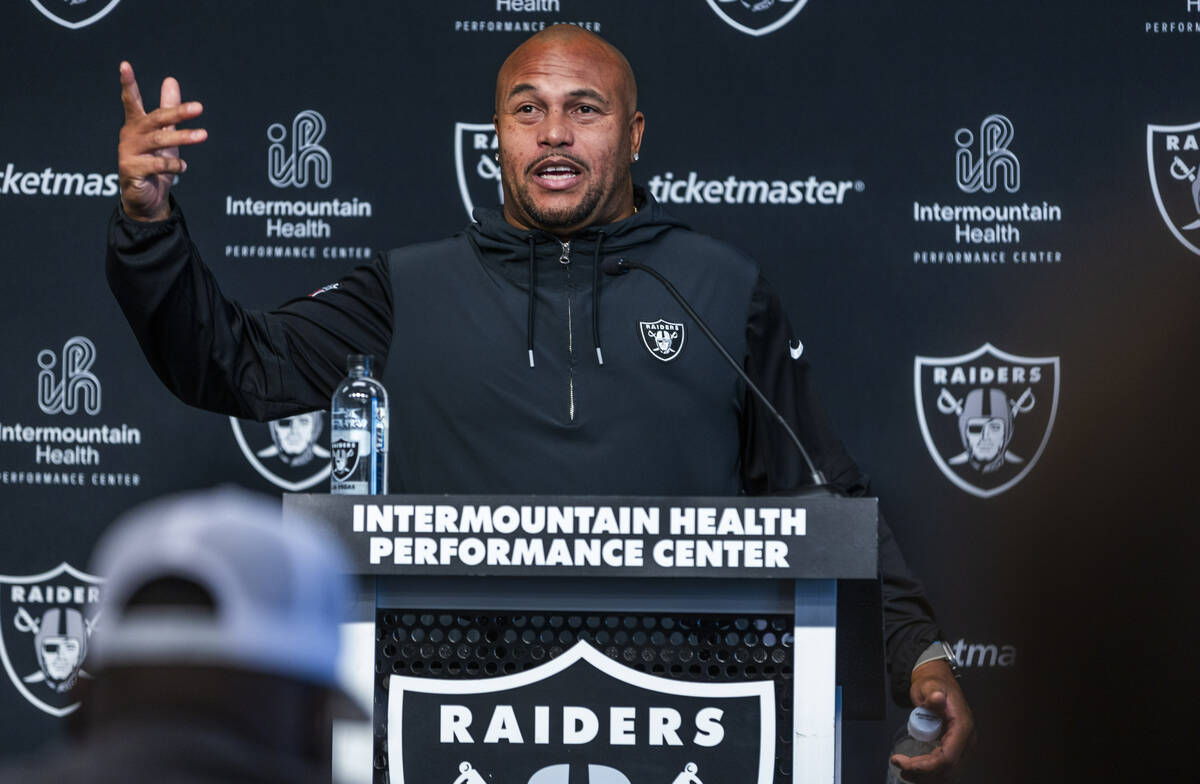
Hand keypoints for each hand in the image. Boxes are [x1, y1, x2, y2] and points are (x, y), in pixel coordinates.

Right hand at [117, 62, 206, 221]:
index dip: (127, 83)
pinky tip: (183, 166)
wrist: (146, 198)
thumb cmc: (154, 162)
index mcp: (136, 125)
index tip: (124, 65)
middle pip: (155, 120)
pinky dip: (172, 165)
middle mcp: (130, 136)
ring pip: (158, 141)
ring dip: (182, 137)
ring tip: (203, 135)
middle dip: (177, 112)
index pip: (131, 100)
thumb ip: (167, 108)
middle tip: (199, 108)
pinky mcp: (131, 170)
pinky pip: (156, 165)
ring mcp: (128, 153)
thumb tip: (170, 80)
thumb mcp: (165, 134)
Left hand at [891, 659, 974, 780]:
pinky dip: (932, 772)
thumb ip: (933, 694)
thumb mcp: (930, 686)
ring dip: (927, 777)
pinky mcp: (955, 747)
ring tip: (905, 773)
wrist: (938, 683)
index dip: (926, 765)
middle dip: (924, 774)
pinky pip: (946, 766)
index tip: (904, 763)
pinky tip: (917, 772)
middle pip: (948, 768)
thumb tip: (936, 698)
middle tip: (901, 769)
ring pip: (948, 772)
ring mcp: (962, 745)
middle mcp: (966, 739)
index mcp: (962, 726)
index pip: (947, 757)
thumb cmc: (934, 684)